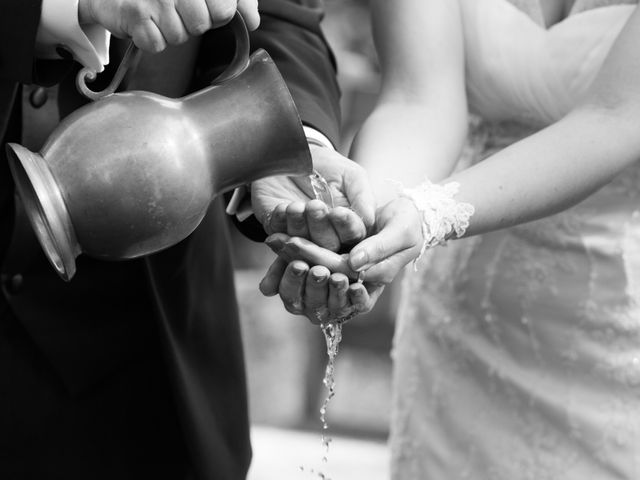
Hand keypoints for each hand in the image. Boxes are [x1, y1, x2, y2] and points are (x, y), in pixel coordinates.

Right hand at [78, 0, 259, 52]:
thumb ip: (237, 0)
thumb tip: (253, 21)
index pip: (224, 11)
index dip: (216, 15)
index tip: (202, 6)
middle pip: (201, 25)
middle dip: (191, 24)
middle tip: (175, 10)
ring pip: (179, 37)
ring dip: (169, 32)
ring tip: (158, 14)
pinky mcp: (136, 14)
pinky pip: (157, 45)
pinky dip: (150, 40)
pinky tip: (144, 23)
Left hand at [252, 144, 375, 251]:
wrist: (290, 150)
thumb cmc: (324, 164)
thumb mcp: (348, 173)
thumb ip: (361, 195)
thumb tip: (371, 221)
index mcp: (347, 222)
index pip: (352, 234)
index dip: (346, 226)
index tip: (338, 211)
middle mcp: (325, 232)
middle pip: (328, 244)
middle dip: (320, 225)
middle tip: (314, 205)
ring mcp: (300, 232)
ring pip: (304, 241)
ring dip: (299, 224)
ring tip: (296, 205)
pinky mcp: (277, 228)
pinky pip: (279, 233)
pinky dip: (281, 221)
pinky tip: (282, 207)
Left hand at [260, 197, 423, 322]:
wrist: (400, 211)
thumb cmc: (407, 221)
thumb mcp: (401, 231)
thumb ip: (379, 248)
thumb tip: (355, 263)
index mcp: (375, 279)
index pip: (349, 281)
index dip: (331, 273)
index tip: (316, 265)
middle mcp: (354, 280)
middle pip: (326, 276)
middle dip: (305, 259)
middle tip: (286, 242)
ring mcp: (340, 270)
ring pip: (312, 272)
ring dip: (292, 258)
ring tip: (276, 240)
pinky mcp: (328, 258)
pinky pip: (304, 261)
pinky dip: (287, 254)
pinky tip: (274, 238)